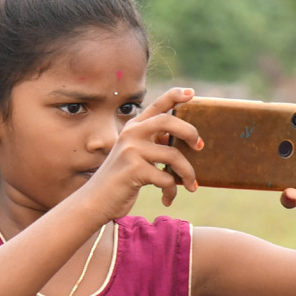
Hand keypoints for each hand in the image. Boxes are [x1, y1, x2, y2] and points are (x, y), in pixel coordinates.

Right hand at [82, 87, 201, 217]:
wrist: (95, 202)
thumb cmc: (120, 181)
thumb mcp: (134, 157)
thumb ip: (151, 145)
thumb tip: (183, 142)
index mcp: (133, 128)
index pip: (157, 105)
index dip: (175, 96)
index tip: (192, 93)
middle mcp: (131, 134)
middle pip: (168, 121)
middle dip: (190, 132)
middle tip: (200, 146)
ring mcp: (131, 151)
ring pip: (173, 155)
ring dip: (187, 173)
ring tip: (192, 186)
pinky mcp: (134, 170)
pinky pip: (166, 179)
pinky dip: (171, 191)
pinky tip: (167, 199)